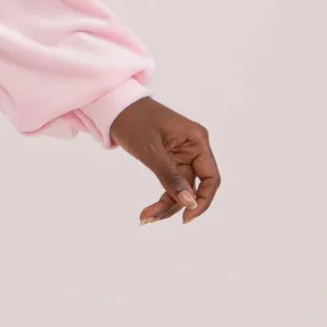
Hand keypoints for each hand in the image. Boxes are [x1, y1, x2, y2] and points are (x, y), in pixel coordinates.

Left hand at [108, 95, 219, 225]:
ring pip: (181, 190)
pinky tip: (147, 212)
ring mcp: (181, 156)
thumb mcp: (150, 150)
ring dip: (165, 206)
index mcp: (196, 140)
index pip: (211, 177)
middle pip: (195, 187)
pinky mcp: (169, 161)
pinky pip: (171, 185)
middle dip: (176, 206)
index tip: (187, 218)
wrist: (115, 107)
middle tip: (150, 218)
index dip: (203, 200)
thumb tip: (189, 203)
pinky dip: (161, 199)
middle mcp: (193, 149)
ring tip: (144, 218)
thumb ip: (170, 177)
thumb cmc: (134, 121)